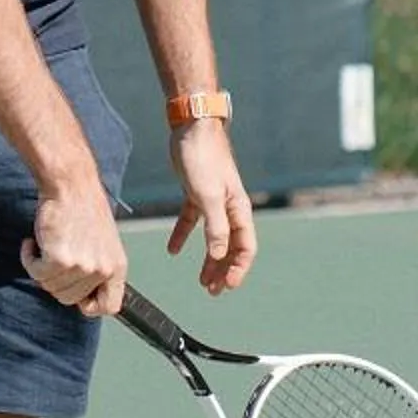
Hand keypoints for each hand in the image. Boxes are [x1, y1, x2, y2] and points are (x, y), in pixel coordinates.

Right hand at [20, 176, 127, 319]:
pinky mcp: (59, 260)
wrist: (70, 184)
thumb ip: (96, 269)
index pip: (110, 306)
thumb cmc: (83, 208)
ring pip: (50, 287)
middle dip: (56, 281)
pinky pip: (36, 273)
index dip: (88, 305)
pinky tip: (33, 242)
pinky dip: (29, 259)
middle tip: (52, 258)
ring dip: (40, 268)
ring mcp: (82, 267)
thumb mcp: (102, 244)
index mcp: (117, 267)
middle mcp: (102, 270)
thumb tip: (79, 295)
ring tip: (44, 244)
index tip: (75, 295)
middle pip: (70, 299)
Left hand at [165, 120, 256, 295]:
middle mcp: (229, 207)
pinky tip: (172, 249)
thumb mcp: (208, 195)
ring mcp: (213, 200)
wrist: (192, 126)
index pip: (245, 247)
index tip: (226, 286)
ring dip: (208, 259)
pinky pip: (192, 221)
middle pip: (231, 246)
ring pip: (213, 237)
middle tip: (213, 290)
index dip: (238, 268)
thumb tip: (219, 254)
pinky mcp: (196, 192)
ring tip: (201, 280)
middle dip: (224, 269)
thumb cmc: (203, 157)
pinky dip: (184, 235)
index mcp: (238, 209)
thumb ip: (215, 227)